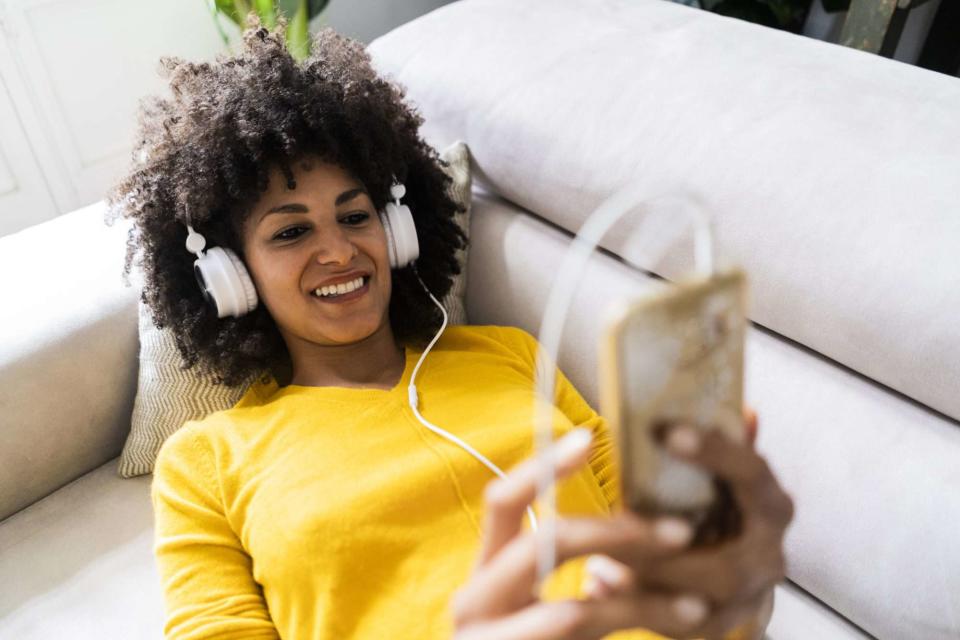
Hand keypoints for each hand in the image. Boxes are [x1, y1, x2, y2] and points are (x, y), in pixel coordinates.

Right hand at [452, 429, 723, 639]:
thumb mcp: (546, 606)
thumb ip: (577, 568)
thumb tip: (644, 516)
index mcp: (486, 570)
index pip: (503, 502)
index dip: (542, 468)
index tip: (589, 438)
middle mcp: (474, 602)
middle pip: (541, 546)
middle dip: (615, 535)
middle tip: (682, 531)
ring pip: (571, 613)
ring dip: (641, 602)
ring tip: (699, 601)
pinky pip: (583, 638)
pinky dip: (638, 627)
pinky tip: (683, 622)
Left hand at [585, 409, 793, 639]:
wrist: (731, 571)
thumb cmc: (714, 510)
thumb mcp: (717, 474)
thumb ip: (718, 446)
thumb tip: (737, 405)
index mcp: (769, 504)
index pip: (753, 474)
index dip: (717, 453)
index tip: (669, 431)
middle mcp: (768, 555)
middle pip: (727, 564)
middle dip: (664, 549)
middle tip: (616, 526)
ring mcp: (748, 598)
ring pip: (699, 603)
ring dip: (646, 582)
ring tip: (599, 561)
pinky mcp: (720, 627)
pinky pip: (680, 628)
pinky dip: (636, 606)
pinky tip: (598, 584)